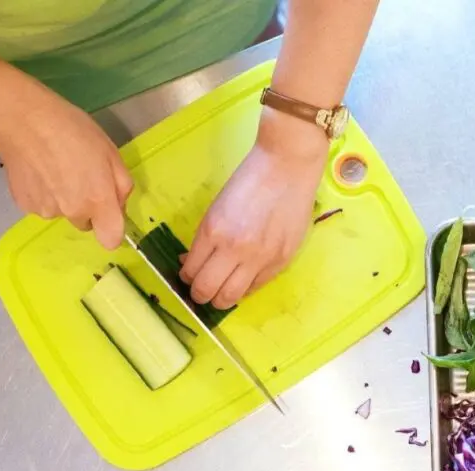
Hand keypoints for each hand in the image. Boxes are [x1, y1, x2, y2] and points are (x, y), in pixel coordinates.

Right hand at [0, 93, 131, 249]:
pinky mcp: (24, 205)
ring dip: (64, 199)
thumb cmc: (73, 131)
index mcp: (98, 201)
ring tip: (56, 169)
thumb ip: (122, 186)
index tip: (108, 211)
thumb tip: (118, 206)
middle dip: (88, 206)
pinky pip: (42, 206)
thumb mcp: (111, 153)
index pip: (110, 240)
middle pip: (86, 223)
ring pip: (63, 213)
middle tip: (80, 176)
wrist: (22, 120)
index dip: (112, 227)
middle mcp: (72, 213)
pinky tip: (39, 171)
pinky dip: (43, 194)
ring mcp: (45, 211)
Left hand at [180, 108, 326, 309]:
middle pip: (206, 291)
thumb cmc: (250, 180)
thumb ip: (206, 238)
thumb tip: (193, 261)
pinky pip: (256, 287)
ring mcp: (260, 258)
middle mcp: (234, 249)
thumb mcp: (217, 207)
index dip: (186, 277)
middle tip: (200, 290)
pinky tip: (243, 278)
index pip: (190, 272)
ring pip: (230, 298)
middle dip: (199, 295)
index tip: (189, 274)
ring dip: (220, 299)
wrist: (288, 166)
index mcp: (212, 231)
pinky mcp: (281, 261)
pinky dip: (244, 288)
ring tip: (220, 292)